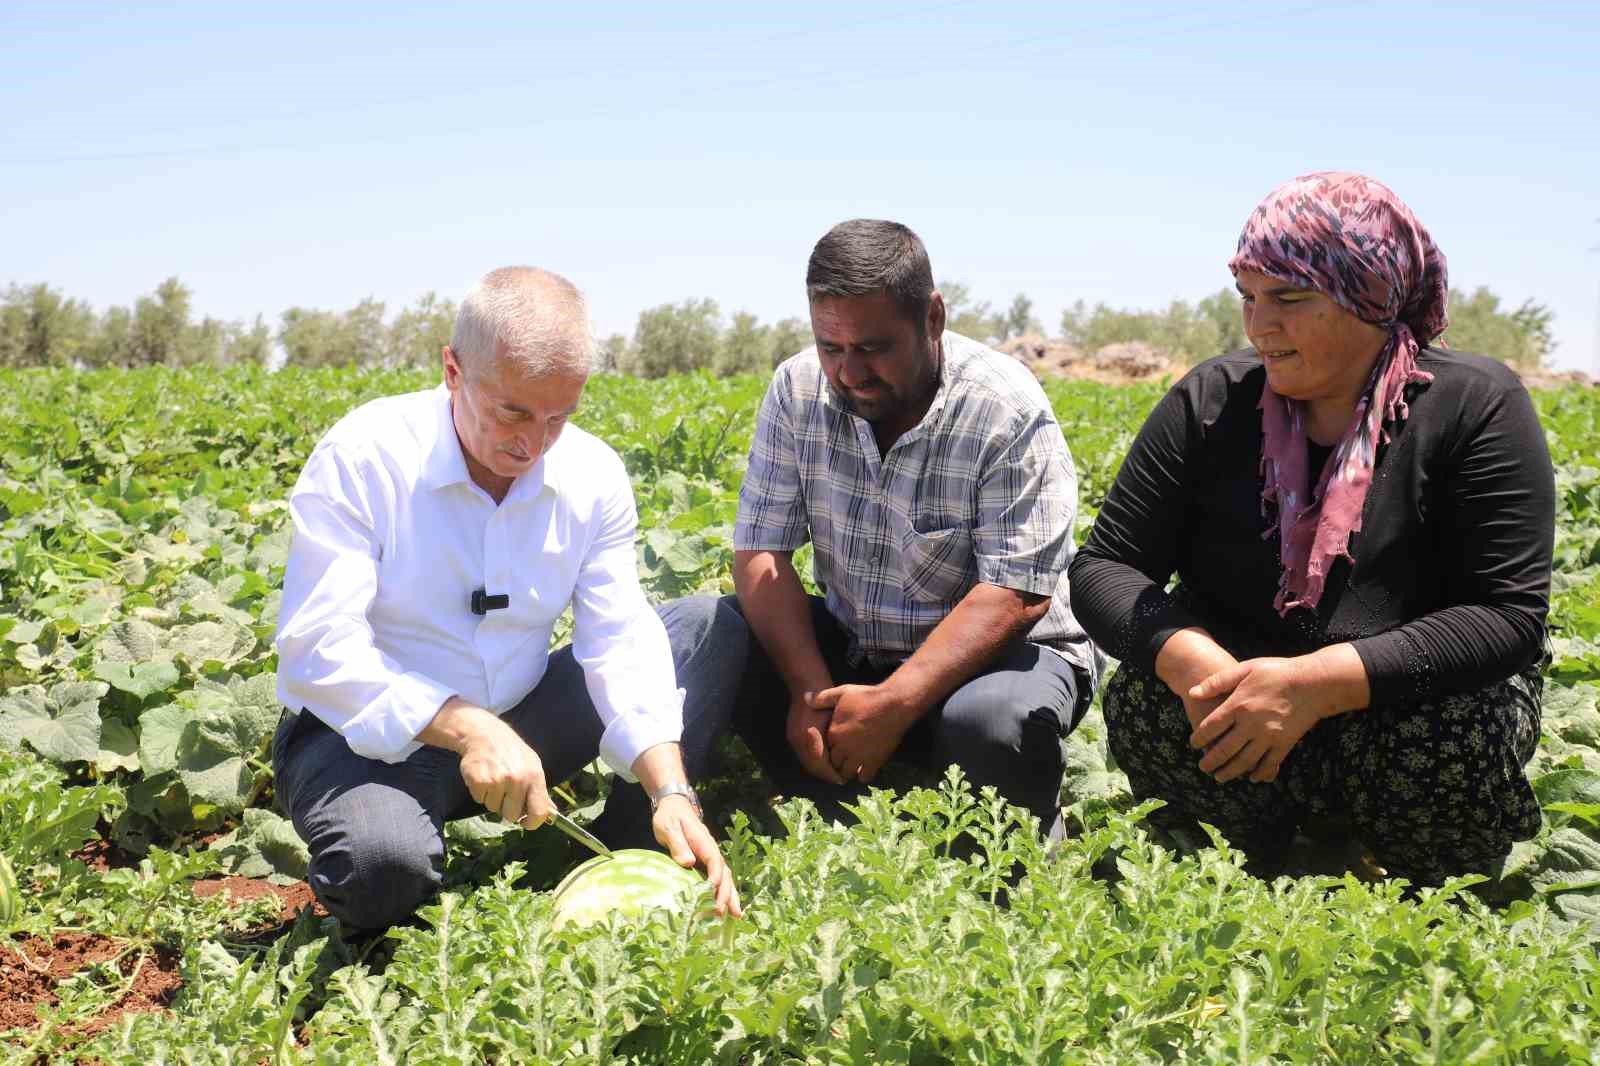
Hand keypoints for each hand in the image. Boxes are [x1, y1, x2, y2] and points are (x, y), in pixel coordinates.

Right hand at [457, 716, 555, 827]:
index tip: (525, 823)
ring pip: (493, 808)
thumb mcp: (532, 766)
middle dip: (507, 808)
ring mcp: (498, 780)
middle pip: (512, 815)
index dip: (532, 823)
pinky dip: (479, 792)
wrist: (485, 734)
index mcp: (535, 776)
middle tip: (505, 791)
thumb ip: (540, 792)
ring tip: (494, 779)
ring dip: (492, 798)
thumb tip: (551, 814)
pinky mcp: (480, 781)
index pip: (538, 811)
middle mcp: (518, 779)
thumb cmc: (512, 753)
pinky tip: (484, 776)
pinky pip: (480, 800)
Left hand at [651, 795, 743, 917]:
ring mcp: (710, 859)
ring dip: (730, 897)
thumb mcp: (669, 828)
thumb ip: (678, 844)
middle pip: (724, 873)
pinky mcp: (705, 865)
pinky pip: (717, 881)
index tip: (713, 890)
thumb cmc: (670, 818)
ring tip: (736, 915)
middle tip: (725, 911)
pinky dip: (722, 895)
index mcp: (704, 842)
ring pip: (724, 879)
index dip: (716, 876)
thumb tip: (688, 862)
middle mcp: (711, 852)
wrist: (674, 809)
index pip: (714, 861)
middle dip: (726, 893)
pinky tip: (724, 910)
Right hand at [786, 693, 846, 784]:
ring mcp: (794, 738)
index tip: (842, 780)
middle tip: (839, 780)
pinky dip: (815, 760)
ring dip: (820, 769)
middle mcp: (798, 741)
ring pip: (807, 761)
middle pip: (812, 766)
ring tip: (834, 773)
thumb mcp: (834, 721)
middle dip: (826, 774)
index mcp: (809, 737)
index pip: (819, 764)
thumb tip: (840, 765)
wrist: (808, 685)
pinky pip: (804, 754)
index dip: (831, 774)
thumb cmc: (827, 701)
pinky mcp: (793, 735)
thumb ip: (835, 742)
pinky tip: (826, 760)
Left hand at [816, 683, 914, 783]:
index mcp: (834, 733)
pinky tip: (866, 768)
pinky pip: (864, 777)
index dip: (830, 747)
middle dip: (837, 762)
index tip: (835, 745)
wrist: (893, 704)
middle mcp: (844, 747)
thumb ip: (822, 698)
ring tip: (853, 765)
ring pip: (847, 772)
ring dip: (849, 770)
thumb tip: (804, 698)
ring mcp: (859, 756)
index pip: (824, 748)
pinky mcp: (874, 761)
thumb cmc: (867, 697)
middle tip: (843, 759)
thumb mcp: (842, 693)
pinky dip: (863, 775)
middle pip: (834, 763)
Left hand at [1187, 657, 1328, 783]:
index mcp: (1238, 705)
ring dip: (1230, 772)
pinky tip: (1252, 777)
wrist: (1314, 682)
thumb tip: (1192, 692)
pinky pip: (1269, 764)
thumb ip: (1217, 682)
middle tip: (1203, 768)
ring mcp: (1269, 736)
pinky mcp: (1285, 743)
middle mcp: (1251, 724)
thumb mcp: (1245, 669)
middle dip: (1211, 762)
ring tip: (1220, 777)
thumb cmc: (1277, 672)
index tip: (1193, 744)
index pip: (1210, 727)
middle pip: (1224, 750)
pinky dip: (1259, 773)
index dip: (1198, 738)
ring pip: (1244, 761)